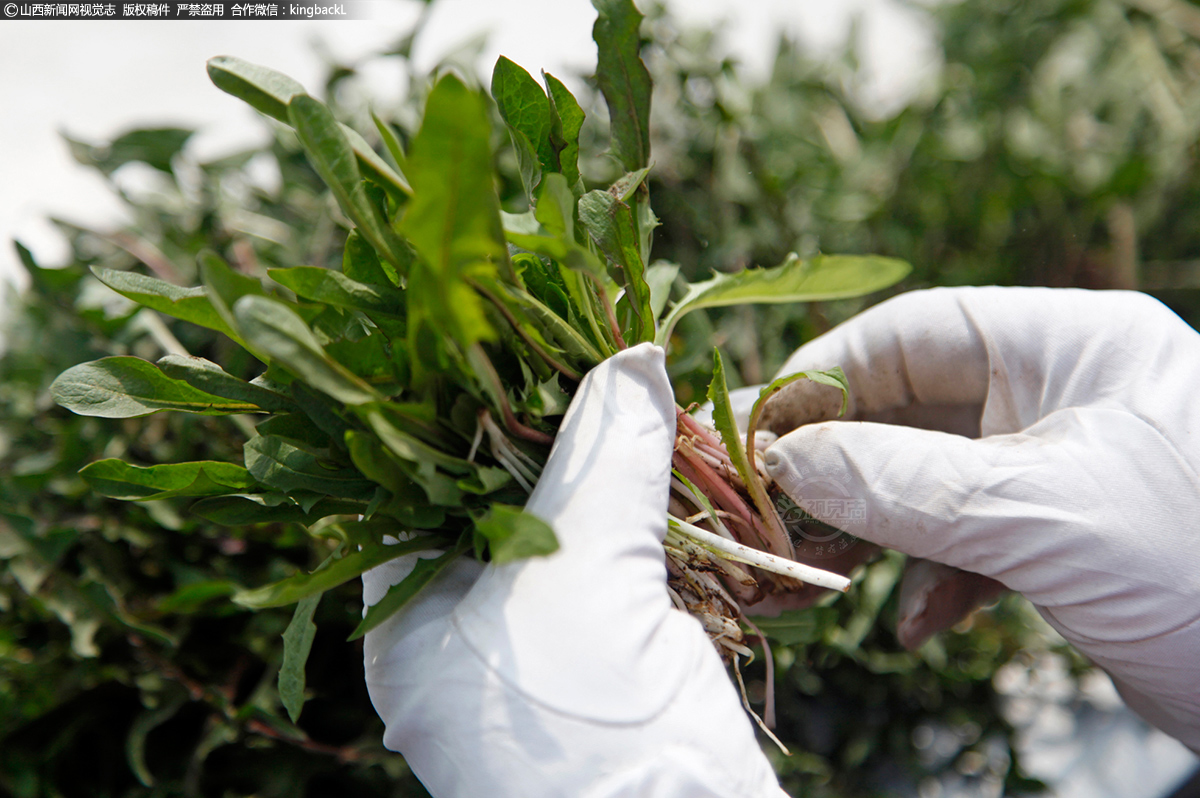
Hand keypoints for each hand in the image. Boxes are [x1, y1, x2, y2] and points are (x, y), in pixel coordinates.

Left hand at [362, 344, 786, 797]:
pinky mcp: (615, 650)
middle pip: (501, 496)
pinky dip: (652, 506)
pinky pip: (626, 558)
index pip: (417, 483)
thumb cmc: (587, 733)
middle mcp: (467, 628)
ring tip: (637, 378)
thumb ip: (604, 459)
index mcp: (415, 619)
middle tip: (586, 345)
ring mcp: (544, 641)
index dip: (457, 405)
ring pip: (573, 523)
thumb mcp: (581, 580)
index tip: (500, 332)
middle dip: (550, 425)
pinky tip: (673, 449)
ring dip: (612, 459)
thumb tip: (633, 356)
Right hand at [761, 287, 1199, 750]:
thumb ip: (908, 486)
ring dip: (874, 528)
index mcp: (1074, 345)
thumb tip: (788, 461)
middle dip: (841, 464)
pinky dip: (930, 576)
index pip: (915, 333)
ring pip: (929, 479)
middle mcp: (1061, 394)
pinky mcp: (1061, 537)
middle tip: (770, 509)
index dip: (827, 377)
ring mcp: (1059, 466)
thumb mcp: (1046, 517)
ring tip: (824, 574)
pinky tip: (917, 622)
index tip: (759, 432)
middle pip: (911, 407)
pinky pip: (967, 539)